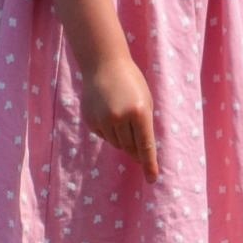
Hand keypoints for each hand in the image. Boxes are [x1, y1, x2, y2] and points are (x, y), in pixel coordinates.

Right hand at [80, 53, 158, 181]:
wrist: (103, 64)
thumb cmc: (131, 81)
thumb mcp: (145, 100)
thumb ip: (144, 126)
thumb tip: (138, 154)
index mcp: (139, 112)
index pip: (146, 145)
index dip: (149, 164)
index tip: (152, 179)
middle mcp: (120, 118)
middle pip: (130, 147)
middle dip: (135, 147)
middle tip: (135, 133)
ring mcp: (103, 120)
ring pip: (116, 143)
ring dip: (121, 137)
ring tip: (120, 115)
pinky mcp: (91, 121)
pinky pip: (103, 136)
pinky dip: (108, 130)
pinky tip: (107, 112)